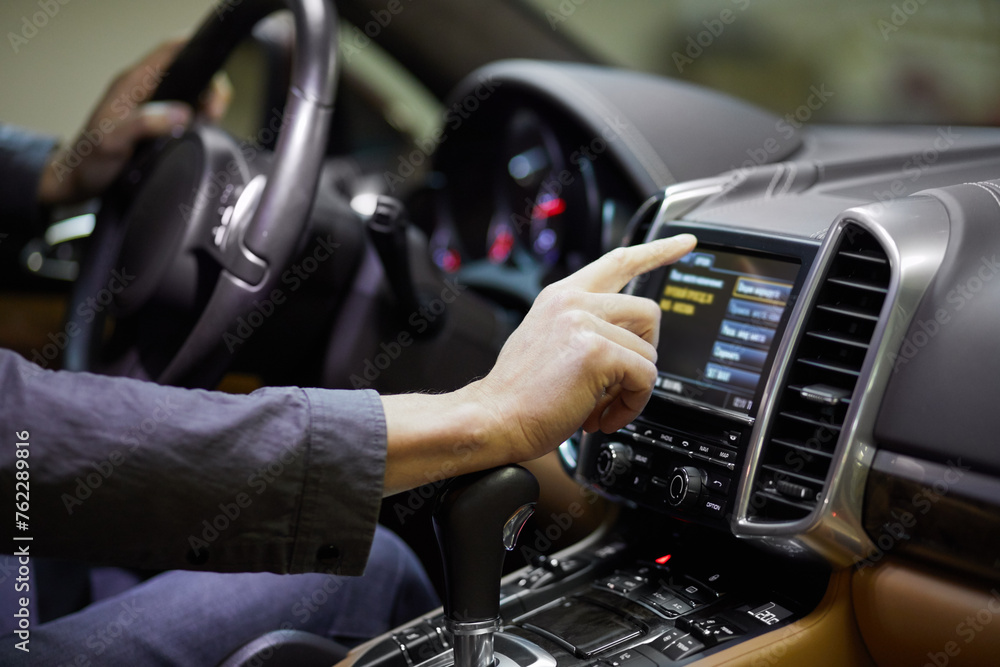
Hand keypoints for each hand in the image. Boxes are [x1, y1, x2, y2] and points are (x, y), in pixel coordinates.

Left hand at [38, 40, 231, 206]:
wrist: (79, 181)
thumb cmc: (89, 160)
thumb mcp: (113, 141)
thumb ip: (145, 123)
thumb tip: (183, 114)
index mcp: (133, 83)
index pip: (170, 51)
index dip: (196, 51)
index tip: (214, 73)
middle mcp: (146, 90)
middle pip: (189, 71)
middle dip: (209, 88)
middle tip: (213, 113)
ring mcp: (153, 106)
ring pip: (192, 93)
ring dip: (207, 106)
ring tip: (209, 125)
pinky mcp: (160, 123)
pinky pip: (189, 113)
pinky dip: (201, 120)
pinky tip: (201, 134)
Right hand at [380, 234, 696, 494]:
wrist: (493, 419)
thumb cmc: (519, 396)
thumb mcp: (550, 345)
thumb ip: (586, 331)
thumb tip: (629, 345)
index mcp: (562, 297)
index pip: (619, 261)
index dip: (657, 250)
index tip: (685, 243)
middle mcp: (573, 301)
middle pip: (648, 312)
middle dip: (645, 352)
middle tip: (617, 383)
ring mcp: (584, 322)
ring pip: (648, 351)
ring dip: (632, 389)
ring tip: (599, 406)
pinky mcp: (597, 351)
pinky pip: (645, 377)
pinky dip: (631, 405)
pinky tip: (601, 415)